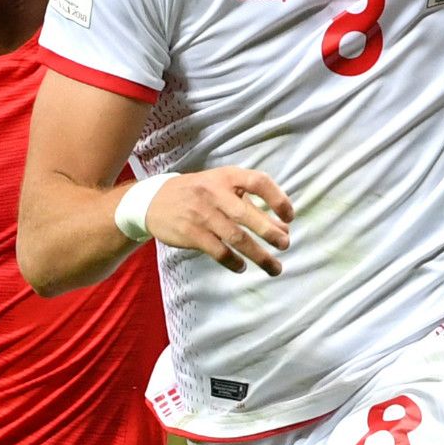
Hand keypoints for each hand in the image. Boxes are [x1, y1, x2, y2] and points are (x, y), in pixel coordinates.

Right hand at [145, 168, 293, 275]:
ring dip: (259, 255)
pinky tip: (242, 267)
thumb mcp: (223, 190)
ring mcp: (202, 214)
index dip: (278, 198)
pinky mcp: (191, 233)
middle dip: (270, 232)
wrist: (154, 201)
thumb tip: (284, 228)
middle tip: (285, 245)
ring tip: (275, 267)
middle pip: (247, 214)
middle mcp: (214, 193)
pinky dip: (233, 262)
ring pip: (236, 238)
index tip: (290, 217)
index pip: (258, 182)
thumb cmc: (198, 194)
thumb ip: (253, 207)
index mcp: (226, 177)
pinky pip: (218, 251)